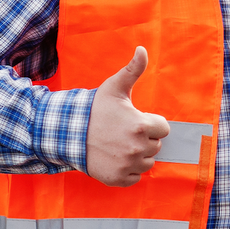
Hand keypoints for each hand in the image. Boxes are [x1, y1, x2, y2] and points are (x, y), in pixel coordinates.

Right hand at [85, 47, 169, 186]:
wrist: (66, 133)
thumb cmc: (94, 109)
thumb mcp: (115, 87)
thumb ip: (133, 69)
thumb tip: (142, 49)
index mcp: (142, 126)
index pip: (163, 128)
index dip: (150, 123)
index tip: (134, 120)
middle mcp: (137, 148)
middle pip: (155, 146)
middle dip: (144, 139)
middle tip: (123, 132)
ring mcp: (128, 165)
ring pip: (147, 162)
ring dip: (138, 155)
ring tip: (119, 144)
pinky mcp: (118, 179)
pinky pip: (135, 177)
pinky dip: (128, 170)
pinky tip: (115, 157)